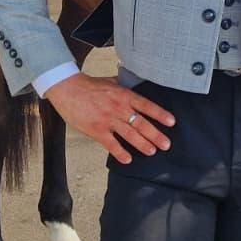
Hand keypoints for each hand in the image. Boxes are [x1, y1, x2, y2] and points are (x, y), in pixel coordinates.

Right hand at [43, 73, 173, 163]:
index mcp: (124, 95)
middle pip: (141, 123)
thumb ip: (124, 85)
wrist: (68, 89)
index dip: (160, 114)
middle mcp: (119, 108)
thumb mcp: (111, 81)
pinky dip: (119, 152)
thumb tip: (136, 82)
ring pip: (129, 134)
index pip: (146, 105)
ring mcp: (108, 120)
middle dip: (155, 135)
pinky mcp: (96, 130)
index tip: (172, 122)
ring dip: (142, 144)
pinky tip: (127, 160)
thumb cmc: (90, 85)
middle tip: (166, 145)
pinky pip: (110, 144)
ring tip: (152, 151)